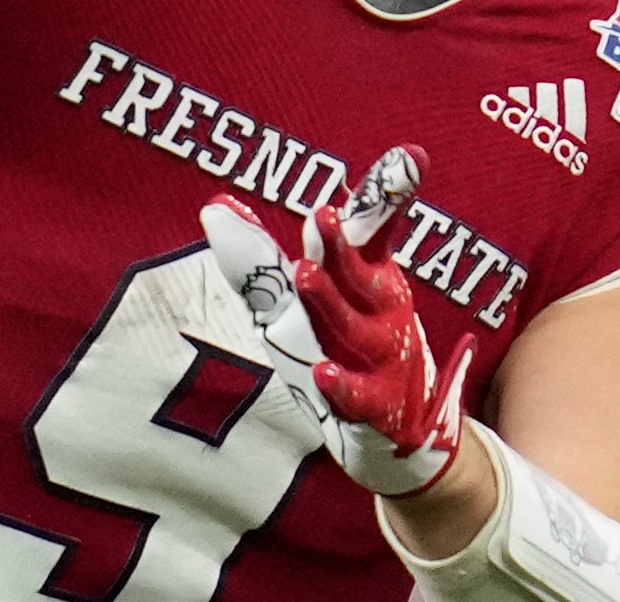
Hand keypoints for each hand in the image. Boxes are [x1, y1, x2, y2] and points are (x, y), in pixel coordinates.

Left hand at [202, 145, 471, 496]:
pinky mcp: (378, 406)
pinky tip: (323, 372)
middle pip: (357, 275)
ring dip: (330, 301)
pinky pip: (358, 395)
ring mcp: (383, 358)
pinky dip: (342, 385)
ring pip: (354, 327)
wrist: (405, 425)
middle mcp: (383, 312)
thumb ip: (274, 254)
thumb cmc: (359, 342)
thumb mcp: (336, 293)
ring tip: (305, 274)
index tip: (344, 193)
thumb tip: (214, 206)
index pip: (368, 235)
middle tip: (321, 216)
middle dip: (339, 247)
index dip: (365, 209)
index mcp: (375, 277)